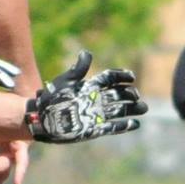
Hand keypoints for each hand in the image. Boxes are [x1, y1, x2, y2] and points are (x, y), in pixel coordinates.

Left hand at [26, 50, 145, 143]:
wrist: (41, 119)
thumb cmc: (51, 98)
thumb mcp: (65, 82)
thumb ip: (78, 69)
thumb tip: (87, 54)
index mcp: (90, 86)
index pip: (110, 79)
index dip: (122, 77)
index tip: (131, 77)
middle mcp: (95, 100)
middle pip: (118, 95)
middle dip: (130, 94)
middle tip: (136, 96)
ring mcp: (96, 115)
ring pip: (118, 110)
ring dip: (132, 109)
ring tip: (143, 108)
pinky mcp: (93, 129)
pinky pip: (111, 127)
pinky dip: (123, 126)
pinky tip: (134, 123)